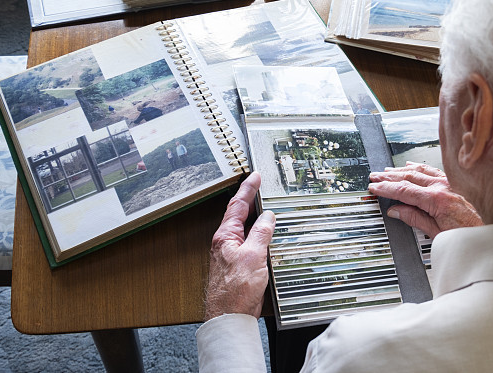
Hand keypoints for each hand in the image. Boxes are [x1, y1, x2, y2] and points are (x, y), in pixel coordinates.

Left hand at [204, 172, 274, 320]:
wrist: (230, 316)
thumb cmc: (235, 290)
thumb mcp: (253, 256)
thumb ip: (261, 233)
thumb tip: (267, 217)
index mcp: (225, 236)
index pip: (237, 205)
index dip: (248, 188)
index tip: (255, 176)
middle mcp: (226, 243)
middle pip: (239, 214)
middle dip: (249, 198)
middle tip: (260, 185)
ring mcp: (232, 254)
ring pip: (245, 229)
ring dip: (256, 217)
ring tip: (267, 205)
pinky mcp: (239, 265)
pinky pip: (250, 242)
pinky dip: (259, 234)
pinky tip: (267, 235)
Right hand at [369, 162, 482, 237]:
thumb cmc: (471, 233)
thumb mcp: (438, 233)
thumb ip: (414, 219)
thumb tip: (396, 211)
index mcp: (437, 200)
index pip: (404, 190)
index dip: (386, 188)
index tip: (374, 188)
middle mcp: (443, 186)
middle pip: (409, 177)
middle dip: (389, 177)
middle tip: (374, 177)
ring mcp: (450, 182)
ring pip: (420, 171)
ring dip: (401, 170)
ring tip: (387, 171)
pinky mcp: (456, 182)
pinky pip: (433, 170)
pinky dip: (419, 167)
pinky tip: (411, 166)